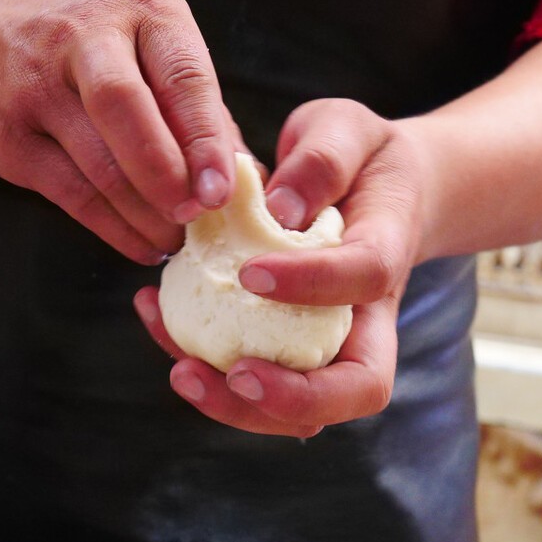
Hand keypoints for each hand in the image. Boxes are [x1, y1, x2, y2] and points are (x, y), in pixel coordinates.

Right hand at [0, 0, 244, 263]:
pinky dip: (113, 228)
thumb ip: (201, 111)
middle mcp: (87, 37)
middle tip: (197, 217)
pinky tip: (142, 244)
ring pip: (100, 163)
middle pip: (128, 112)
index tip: (223, 191)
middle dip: (168, 175)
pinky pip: (71, 194)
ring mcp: (38, 84)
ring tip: (175, 240)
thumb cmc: (95, 55)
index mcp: (146, 13)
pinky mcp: (8, 135)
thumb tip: (251, 180)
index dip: (205, 140)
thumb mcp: (152, 55)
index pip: (183, 77)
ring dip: (145, 214)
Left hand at [135, 99, 428, 435]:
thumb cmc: (360, 157)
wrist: (374, 189)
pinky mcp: (289, 349)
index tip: (252, 273)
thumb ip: (322, 159)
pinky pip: (254, 379)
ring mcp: (330, 345)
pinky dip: (205, 365)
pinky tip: (153, 313)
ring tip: (179, 367)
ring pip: (301, 410)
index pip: (366, 280)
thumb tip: (278, 208)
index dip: (315, 284)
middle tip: (232, 376)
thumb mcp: (349, 130)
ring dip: (238, 404)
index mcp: (389, 254)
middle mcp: (368, 318)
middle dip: (292, 399)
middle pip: (351, 389)